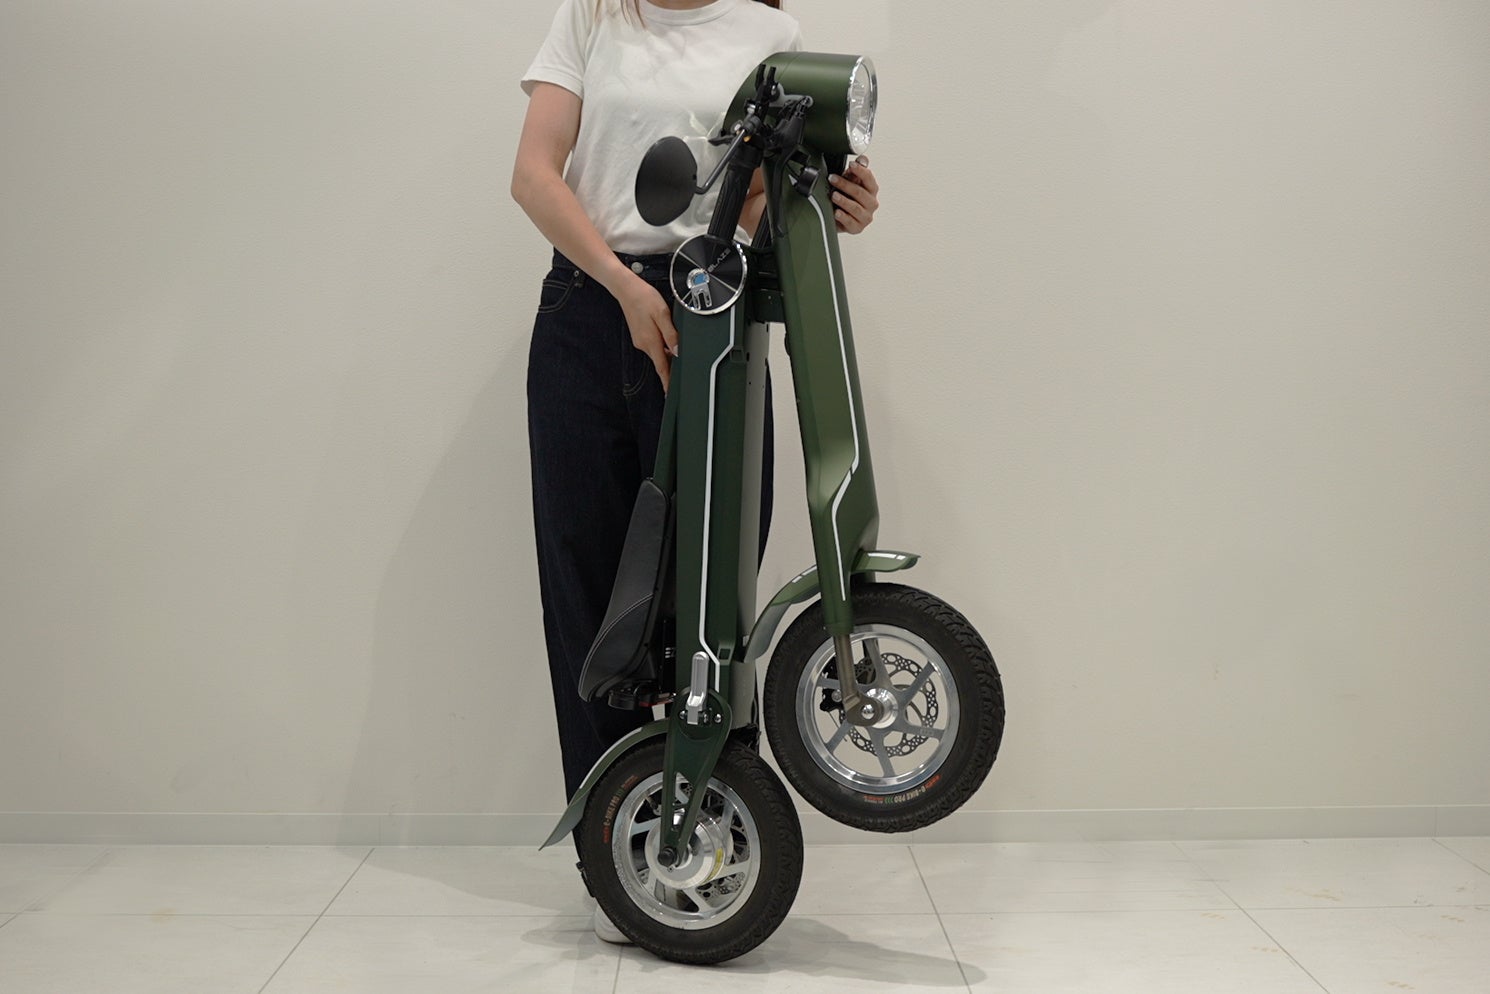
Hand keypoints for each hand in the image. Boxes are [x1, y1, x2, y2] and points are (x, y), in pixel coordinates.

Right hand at [616, 274, 679, 390]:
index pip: (661, 368)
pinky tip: (666, 337)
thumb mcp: (662, 314)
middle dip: (670, 368)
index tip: (669, 393)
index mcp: (650, 341)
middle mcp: (644, 344)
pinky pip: (653, 345)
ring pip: (657, 352)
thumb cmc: (644, 298)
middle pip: (660, 361)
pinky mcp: (640, 335)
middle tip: (682, 371)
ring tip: (676, 350)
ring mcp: (640, 340)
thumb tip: (677, 351)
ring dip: (666, 354)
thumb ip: (671, 334)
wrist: (626, 289)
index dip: (667, 382)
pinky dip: (661, 346)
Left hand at [828, 156, 879, 233]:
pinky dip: (843, 217)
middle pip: (860, 193)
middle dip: (845, 184)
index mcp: (871, 189)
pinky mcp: (857, 228)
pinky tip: (836, 212)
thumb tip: (862, 159)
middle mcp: (871, 203)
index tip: (851, 165)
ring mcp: (865, 217)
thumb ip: (856, 169)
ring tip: (833, 195)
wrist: (838, 216)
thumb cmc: (846, 196)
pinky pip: (850, 222)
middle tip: (832, 179)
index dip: (860, 171)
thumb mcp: (849, 180)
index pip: (869, 178)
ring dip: (843, 200)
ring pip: (855, 208)